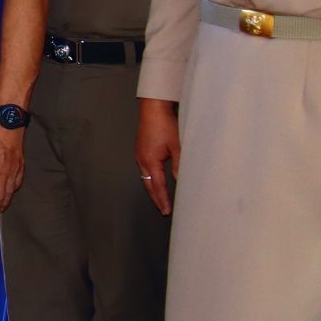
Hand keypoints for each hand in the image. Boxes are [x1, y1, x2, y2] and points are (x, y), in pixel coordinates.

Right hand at [135, 97, 180, 216]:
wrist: (153, 109)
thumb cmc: (165, 126)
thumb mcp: (177, 147)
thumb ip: (179, 165)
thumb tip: (181, 181)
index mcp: (150, 162)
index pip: (158, 186)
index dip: (163, 199)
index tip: (167, 211)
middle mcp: (142, 161)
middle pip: (148, 185)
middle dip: (156, 198)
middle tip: (163, 210)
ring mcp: (139, 155)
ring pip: (145, 178)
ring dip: (152, 189)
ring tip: (160, 198)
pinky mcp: (141, 150)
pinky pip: (145, 170)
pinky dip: (150, 179)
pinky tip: (155, 179)